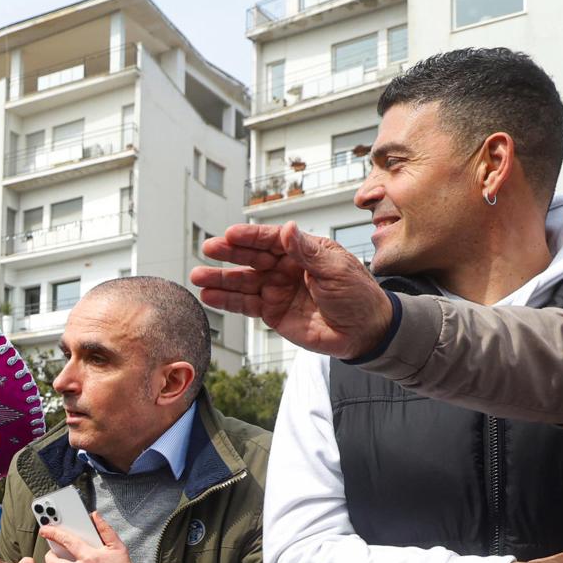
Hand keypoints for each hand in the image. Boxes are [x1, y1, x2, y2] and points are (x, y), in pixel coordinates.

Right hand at [190, 222, 393, 359]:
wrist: (364, 332)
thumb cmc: (357, 295)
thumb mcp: (335, 269)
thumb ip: (306, 252)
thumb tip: (287, 229)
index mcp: (304, 250)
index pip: (273, 240)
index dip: (251, 237)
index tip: (230, 235)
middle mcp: (287, 267)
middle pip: (253, 257)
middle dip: (230, 254)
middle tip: (208, 249)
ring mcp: (277, 290)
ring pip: (244, 282)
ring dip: (220, 279)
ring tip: (197, 276)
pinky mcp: (272, 312)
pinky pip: (245, 305)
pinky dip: (227, 301)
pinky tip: (209, 295)